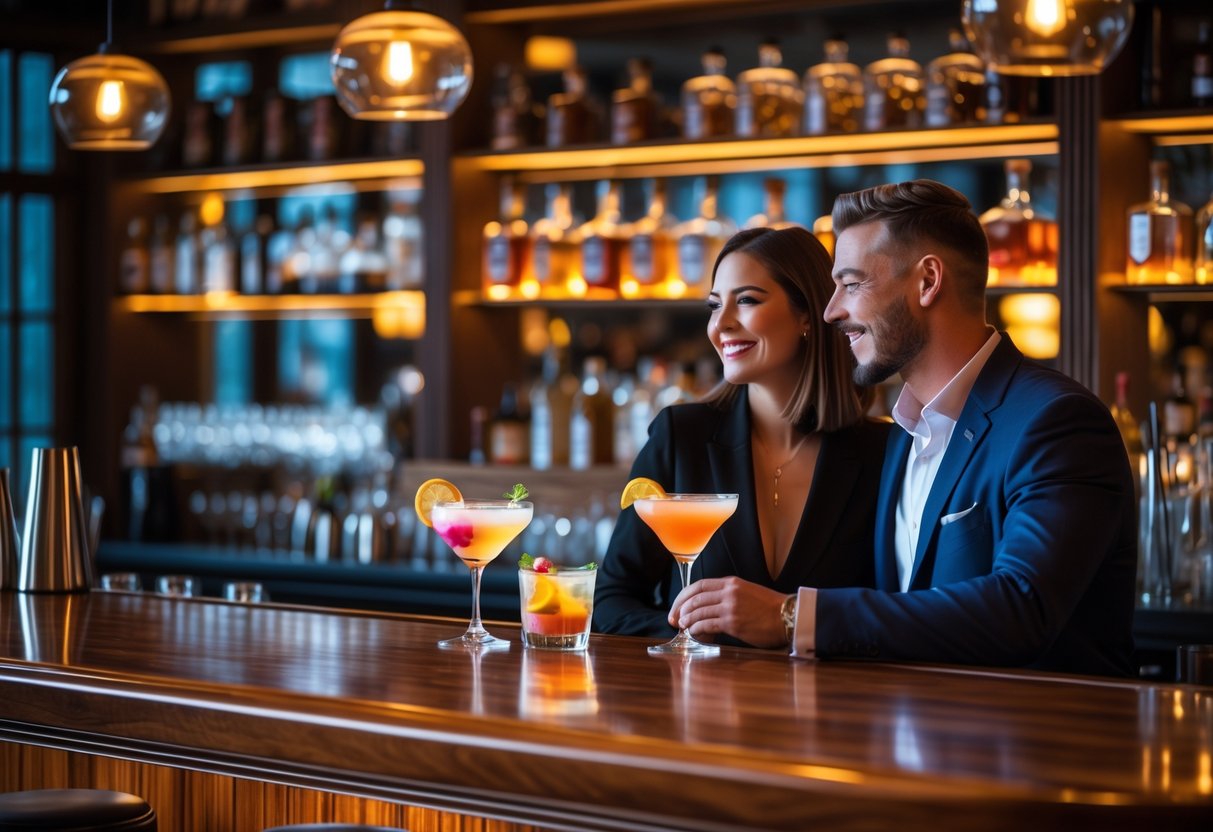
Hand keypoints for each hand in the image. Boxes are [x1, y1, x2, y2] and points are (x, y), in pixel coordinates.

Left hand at [669, 577, 789, 648]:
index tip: (676, 607)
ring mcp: (730, 607)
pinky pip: (706, 624)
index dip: (683, 596)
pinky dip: (696, 629)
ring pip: (698, 611)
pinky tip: (694, 633)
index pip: (698, 586)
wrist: (789, 617)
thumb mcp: (747, 593)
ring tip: (682, 627)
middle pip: (694, 598)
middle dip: (679, 609)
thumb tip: (707, 607)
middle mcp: (728, 592)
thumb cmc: (770, 609)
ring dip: (686, 620)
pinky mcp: (732, 622)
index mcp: (731, 583)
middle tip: (673, 620)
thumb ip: (728, 595)